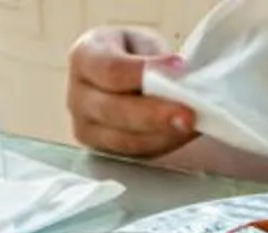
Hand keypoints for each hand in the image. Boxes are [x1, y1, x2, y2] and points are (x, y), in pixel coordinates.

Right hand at [68, 27, 196, 159]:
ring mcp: (84, 127)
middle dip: (154, 114)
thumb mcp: (141, 44)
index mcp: (84, 57)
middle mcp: (77, 96)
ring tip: (190, 126)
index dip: (144, 72)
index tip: (178, 67)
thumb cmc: (132, 55)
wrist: (121, 76)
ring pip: (123, 139)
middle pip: (113, 110)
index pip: (111, 70)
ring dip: (161, 135)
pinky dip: (161, 145)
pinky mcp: (101, 150)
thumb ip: (153, 61)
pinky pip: (132, 154)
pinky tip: (182, 135)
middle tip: (187, 114)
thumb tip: (177, 83)